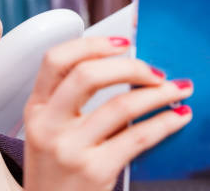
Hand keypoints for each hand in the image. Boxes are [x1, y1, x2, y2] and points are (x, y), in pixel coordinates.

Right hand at [23, 37, 192, 190]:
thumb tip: (123, 71)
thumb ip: (69, 102)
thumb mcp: (46, 130)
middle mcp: (47, 124)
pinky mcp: (95, 170)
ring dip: (157, 93)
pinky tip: (177, 116)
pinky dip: (165, 122)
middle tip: (154, 71)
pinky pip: (138, 137)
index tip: (121, 43)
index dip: (91, 44)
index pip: (55, 60)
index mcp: (35, 108)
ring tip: (176, 89)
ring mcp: (70, 148)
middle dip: (130, 66)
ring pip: (119, 105)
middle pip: (87, 75)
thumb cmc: (54, 171)